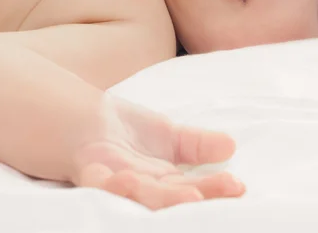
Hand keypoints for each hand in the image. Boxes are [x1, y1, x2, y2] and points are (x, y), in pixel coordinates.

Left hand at [71, 95, 244, 209]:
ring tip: (189, 194)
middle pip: (171, 197)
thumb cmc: (123, 132)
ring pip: (139, 196)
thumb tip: (231, 146)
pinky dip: (112, 186)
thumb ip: (197, 144)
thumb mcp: (168, 136)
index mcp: (162, 181)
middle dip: (195, 198)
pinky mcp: (88, 172)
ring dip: (160, 197)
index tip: (239, 186)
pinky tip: (128, 178)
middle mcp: (140, 187)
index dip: (216, 188)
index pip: (193, 187)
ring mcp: (113, 182)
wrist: (77, 120)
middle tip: (220, 193)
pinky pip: (98, 184)